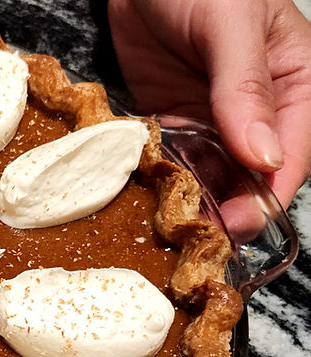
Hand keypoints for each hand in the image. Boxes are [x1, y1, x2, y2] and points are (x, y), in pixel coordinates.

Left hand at [108, 0, 310, 210]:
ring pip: (214, 174)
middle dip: (232, 207)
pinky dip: (166, 182)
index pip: (294, 151)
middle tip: (202, 238)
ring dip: (198, 201)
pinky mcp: (174, 120)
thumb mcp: (229, 25)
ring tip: (176, 230)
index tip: (243, 222)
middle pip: (253, 174)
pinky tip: (153, 202)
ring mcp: (214, 117)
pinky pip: (174, 161)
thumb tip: (265, 157)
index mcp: (296, 82)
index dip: (270, 192)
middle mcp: (259, 108)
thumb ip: (246, 89)